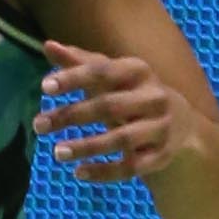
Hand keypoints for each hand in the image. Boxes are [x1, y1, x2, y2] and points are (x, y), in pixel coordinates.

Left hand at [36, 39, 201, 182]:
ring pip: (121, 140)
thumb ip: (79, 61)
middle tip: (38, 124)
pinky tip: (78, 172)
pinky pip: (132, 167)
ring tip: (56, 152)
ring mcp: (161, 128)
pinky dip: (105, 172)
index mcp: (138, 71)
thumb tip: (47, 46)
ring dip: (87, 146)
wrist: (180, 122)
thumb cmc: (131, 91)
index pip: (103, 71)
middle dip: (71, 116)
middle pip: (109, 107)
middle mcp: (154, 98)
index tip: (44, 87)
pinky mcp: (162, 156)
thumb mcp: (110, 73)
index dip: (74, 78)